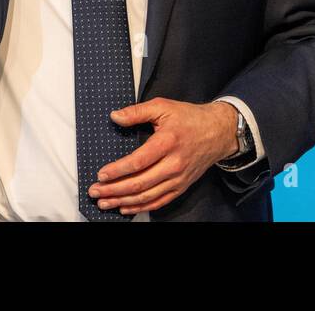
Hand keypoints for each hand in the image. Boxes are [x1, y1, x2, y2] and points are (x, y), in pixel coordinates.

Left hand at [88, 99, 239, 214]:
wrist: (218, 131)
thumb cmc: (189, 118)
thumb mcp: (163, 106)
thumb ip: (137, 111)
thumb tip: (115, 116)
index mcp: (167, 142)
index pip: (138, 162)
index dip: (118, 170)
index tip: (101, 174)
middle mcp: (173, 164)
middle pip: (140, 183)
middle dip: (114, 190)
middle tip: (95, 191)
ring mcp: (178, 178)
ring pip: (147, 196)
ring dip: (123, 201)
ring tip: (105, 202)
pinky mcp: (182, 186)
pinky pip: (159, 201)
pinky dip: (141, 207)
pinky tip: (126, 207)